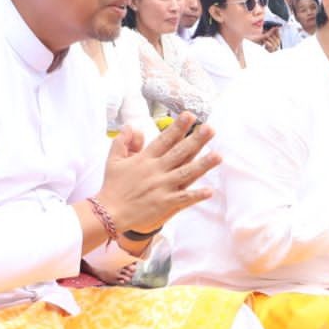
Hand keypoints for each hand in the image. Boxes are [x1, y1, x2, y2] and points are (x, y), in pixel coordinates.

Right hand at [95, 113, 217, 233]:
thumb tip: (131, 126)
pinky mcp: (164, 204)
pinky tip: (210, 191)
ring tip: (218, 156)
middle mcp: (156, 171)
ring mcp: (162, 187)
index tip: (190, 115)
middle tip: (210, 128)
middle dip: (196, 140)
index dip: (178, 127)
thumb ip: (123, 141)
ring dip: (203, 165)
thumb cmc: (113, 186)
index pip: (164, 139)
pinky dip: (196, 195)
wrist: (109, 213)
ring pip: (186, 173)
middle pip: (179, 152)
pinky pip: (183, 198)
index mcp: (145, 159)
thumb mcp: (114, 160)